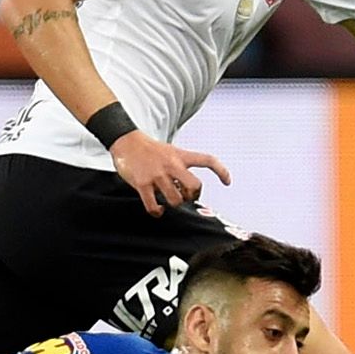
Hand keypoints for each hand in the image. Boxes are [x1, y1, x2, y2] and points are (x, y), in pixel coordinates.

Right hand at [110, 130, 232, 215]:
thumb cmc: (150, 150)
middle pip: (195, 186)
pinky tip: (158, 209)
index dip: (221, 171)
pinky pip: (153, 206)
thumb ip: (181, 166)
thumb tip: (188, 190)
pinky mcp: (143, 184)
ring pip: (176, 200)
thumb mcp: (171, 151)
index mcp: (181, 156)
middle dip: (193, 195)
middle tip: (185, 196)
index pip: (207, 160)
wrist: (126, 142)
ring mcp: (157, 175)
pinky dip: (157, 212)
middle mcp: (172, 165)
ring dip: (174, 204)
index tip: (228, 182)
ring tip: (168, 200)